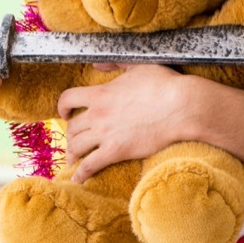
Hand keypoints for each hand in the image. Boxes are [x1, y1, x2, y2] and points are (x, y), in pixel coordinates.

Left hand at [58, 64, 195, 181]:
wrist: (181, 107)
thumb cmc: (164, 85)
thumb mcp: (137, 66)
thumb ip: (114, 64)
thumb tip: (96, 64)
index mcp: (100, 94)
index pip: (68, 99)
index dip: (62, 107)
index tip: (64, 113)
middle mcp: (97, 114)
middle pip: (71, 126)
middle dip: (70, 134)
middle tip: (74, 139)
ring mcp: (105, 134)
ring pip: (76, 146)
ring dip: (72, 153)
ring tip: (72, 159)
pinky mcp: (116, 151)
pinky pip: (90, 165)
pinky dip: (81, 173)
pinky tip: (77, 178)